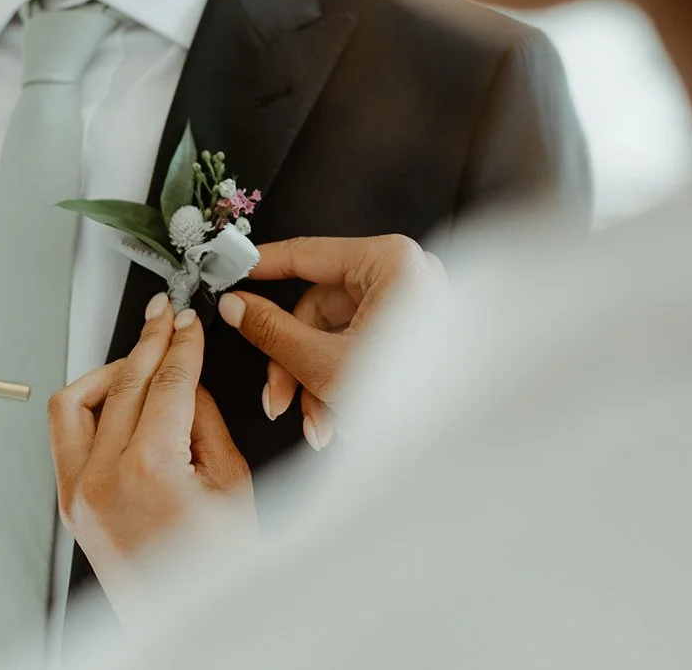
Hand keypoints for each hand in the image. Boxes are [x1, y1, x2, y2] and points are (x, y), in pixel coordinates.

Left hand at [47, 295, 255, 621]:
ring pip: (76, 401)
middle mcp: (101, 479)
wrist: (195, 622)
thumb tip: (187, 382)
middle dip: (149, 342)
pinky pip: (67, 435)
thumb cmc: (218, 569)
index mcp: (148, 469)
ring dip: (110, 370)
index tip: (188, 322)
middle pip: (124, 382)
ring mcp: (78, 494)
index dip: (181, 342)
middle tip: (167, 319)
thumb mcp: (232, 481)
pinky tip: (118, 397)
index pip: (165, 380)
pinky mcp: (70, 505)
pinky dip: (90, 406)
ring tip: (141, 357)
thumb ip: (205, 419)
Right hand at [217, 235, 445, 450]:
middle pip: (320, 308)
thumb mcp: (325, 362)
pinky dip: (345, 380)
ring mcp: (413, 303)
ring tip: (318, 427)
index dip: (261, 266)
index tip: (229, 271)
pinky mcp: (416, 331)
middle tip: (277, 399)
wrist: (461, 438)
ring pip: (338, 334)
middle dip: (295, 363)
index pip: (307, 253)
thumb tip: (236, 306)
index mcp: (390, 262)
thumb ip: (272, 330)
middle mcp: (405, 274)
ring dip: (318, 382)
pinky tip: (339, 422)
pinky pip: (363, 346)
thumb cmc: (411, 395)